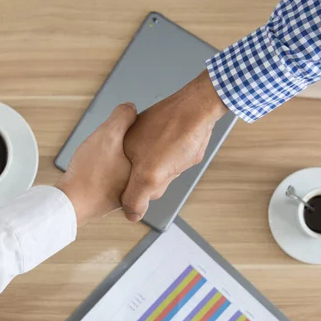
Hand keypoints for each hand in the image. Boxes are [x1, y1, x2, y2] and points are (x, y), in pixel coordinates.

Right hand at [56, 103, 136, 225]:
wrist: (68, 202)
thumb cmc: (89, 173)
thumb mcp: (108, 134)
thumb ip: (122, 117)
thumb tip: (131, 108)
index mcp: (145, 171)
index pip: (150, 142)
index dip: (137, 129)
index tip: (125, 130)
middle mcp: (139, 185)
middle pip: (137, 154)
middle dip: (127, 144)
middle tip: (110, 143)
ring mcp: (124, 193)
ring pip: (124, 164)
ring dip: (115, 156)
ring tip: (100, 154)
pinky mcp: (110, 198)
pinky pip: (113, 175)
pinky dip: (106, 168)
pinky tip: (94, 166)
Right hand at [121, 70, 227, 220]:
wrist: (201, 105)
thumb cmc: (176, 134)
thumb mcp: (150, 175)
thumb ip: (136, 197)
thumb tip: (131, 215)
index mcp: (119, 149)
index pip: (127, 186)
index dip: (143, 189)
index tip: (154, 178)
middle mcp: (128, 142)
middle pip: (143, 178)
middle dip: (159, 178)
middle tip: (168, 165)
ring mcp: (146, 136)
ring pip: (158, 168)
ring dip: (171, 167)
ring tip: (178, 155)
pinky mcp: (162, 131)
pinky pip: (169, 156)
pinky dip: (178, 157)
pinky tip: (184, 150)